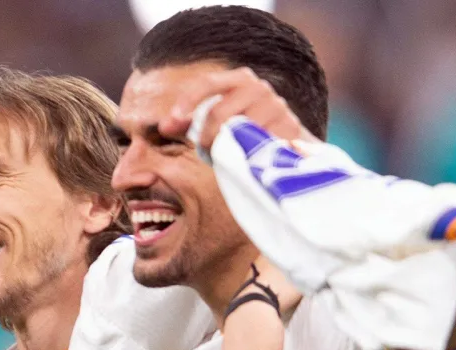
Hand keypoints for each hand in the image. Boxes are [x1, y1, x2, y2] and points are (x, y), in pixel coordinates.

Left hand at [159, 67, 318, 150]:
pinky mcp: (290, 130)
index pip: (207, 83)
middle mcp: (259, 88)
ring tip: (223, 160)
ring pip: (238, 131)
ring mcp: (276, 108)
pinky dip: (247, 156)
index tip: (169, 125)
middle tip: (204, 153)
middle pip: (219, 112)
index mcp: (240, 79)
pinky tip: (244, 163)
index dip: (186, 103)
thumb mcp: (219, 122)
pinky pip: (258, 146)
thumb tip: (164, 126)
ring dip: (224, 150)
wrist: (292, 146)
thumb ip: (190, 121)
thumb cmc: (247, 132)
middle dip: (205, 137)